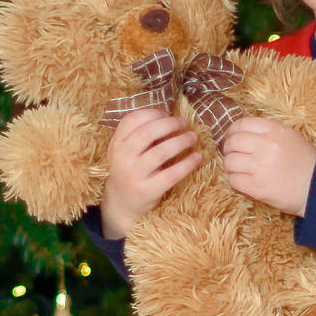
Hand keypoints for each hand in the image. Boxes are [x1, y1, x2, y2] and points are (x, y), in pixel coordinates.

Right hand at [100, 110, 200, 238]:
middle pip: (147, 133)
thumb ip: (140, 133)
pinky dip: (187, 164)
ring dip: (181, 141)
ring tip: (193, 137)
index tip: (167, 114)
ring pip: (161, 152)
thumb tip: (168, 117)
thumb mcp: (127, 149)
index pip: (132, 120)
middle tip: (183, 123)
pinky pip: (171, 174)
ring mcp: (135, 174)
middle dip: (169, 124)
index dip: (153, 113)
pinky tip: (197, 157)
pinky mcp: (148, 190)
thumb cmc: (131, 168)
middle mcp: (123, 157)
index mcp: (117, 143)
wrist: (123, 201)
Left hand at [221, 115, 315, 216]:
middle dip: (228, 149)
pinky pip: (233, 180)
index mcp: (275, 131)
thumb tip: (241, 132)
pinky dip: (235, 181)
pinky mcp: (257, 187)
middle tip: (234, 155)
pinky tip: (244, 181)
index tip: (232, 137)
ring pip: (229, 162)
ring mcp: (260, 167)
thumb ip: (268, 131)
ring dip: (231, 166)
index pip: (242, 124)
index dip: (232, 131)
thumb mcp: (291, 136)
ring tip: (239, 170)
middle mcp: (266, 146)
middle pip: (232, 142)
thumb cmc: (305, 162)